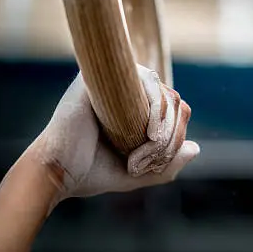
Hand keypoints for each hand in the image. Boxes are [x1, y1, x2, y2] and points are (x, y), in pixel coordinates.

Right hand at [27, 65, 198, 200]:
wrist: (57, 172)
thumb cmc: (90, 172)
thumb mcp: (136, 173)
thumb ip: (166, 164)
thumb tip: (195, 148)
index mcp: (131, 107)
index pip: (172, 108)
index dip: (178, 132)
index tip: (162, 159)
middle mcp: (123, 90)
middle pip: (172, 100)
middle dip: (173, 133)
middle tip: (154, 159)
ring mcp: (112, 81)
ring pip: (163, 92)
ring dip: (165, 127)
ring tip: (147, 151)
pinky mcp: (101, 77)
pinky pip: (145, 79)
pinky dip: (156, 106)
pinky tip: (151, 133)